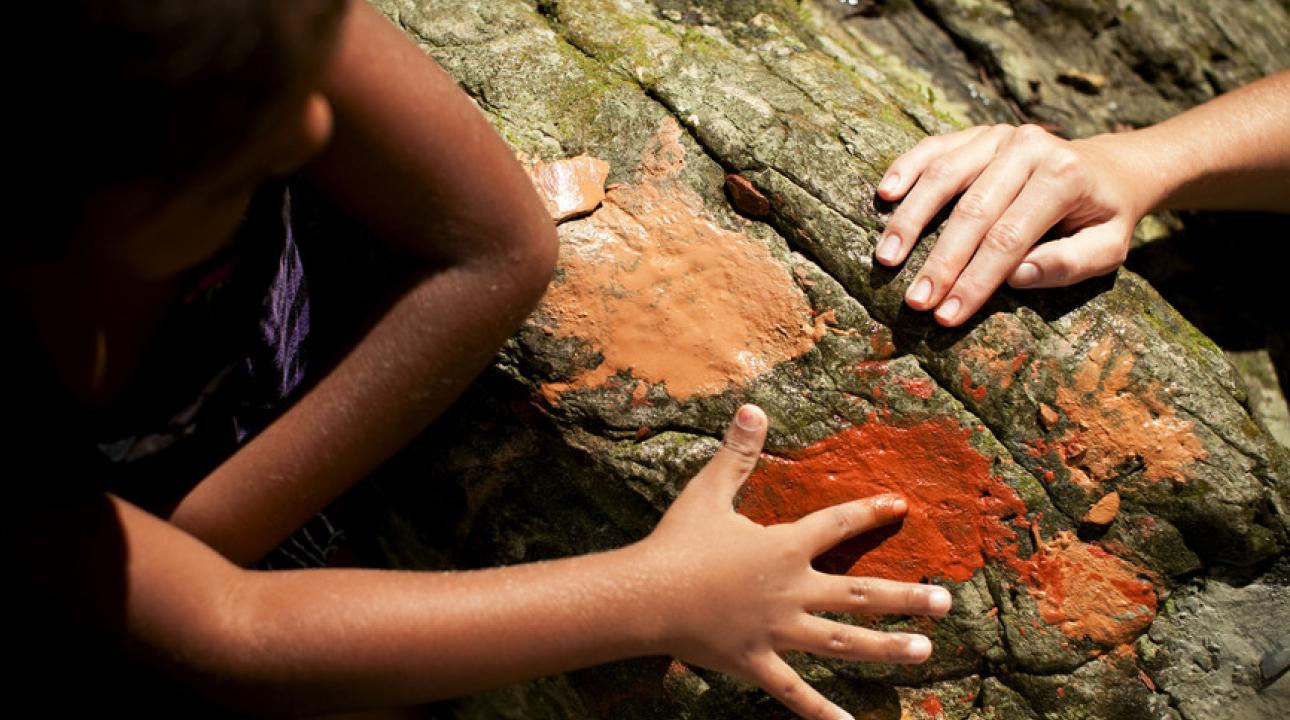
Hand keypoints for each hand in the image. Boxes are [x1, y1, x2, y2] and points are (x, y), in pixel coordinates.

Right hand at [639, 405, 951, 719]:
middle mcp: (792, 591)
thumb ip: (738, 452)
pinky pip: (794, 692)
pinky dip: (820, 711)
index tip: (900, 506)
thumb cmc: (678, 541)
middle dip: (907, 596)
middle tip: (946, 600)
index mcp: (784, 548)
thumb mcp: (709, 490)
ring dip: (886, 647)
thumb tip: (754, 407)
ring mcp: (778, 631)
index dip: (870, 513)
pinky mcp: (756, 662)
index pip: (837, 525)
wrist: (646, 596)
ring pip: (843, 643)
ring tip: (925, 651)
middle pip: (860, 593)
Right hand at [874, 124, 1145, 325]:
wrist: (1109, 167)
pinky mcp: (976, 134)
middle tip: (915, 300)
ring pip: (944, 177)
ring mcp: (998, 136)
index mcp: (1065, 176)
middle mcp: (1029, 147)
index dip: (976, 279)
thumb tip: (1016, 276)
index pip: (1009, 238)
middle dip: (940, 261)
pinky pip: (933, 147)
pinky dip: (906, 169)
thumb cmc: (1103, 217)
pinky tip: (885, 195)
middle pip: (972, 210)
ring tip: (887, 258)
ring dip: (911, 220)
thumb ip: (1070, 263)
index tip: (948, 315)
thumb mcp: (1108, 248)